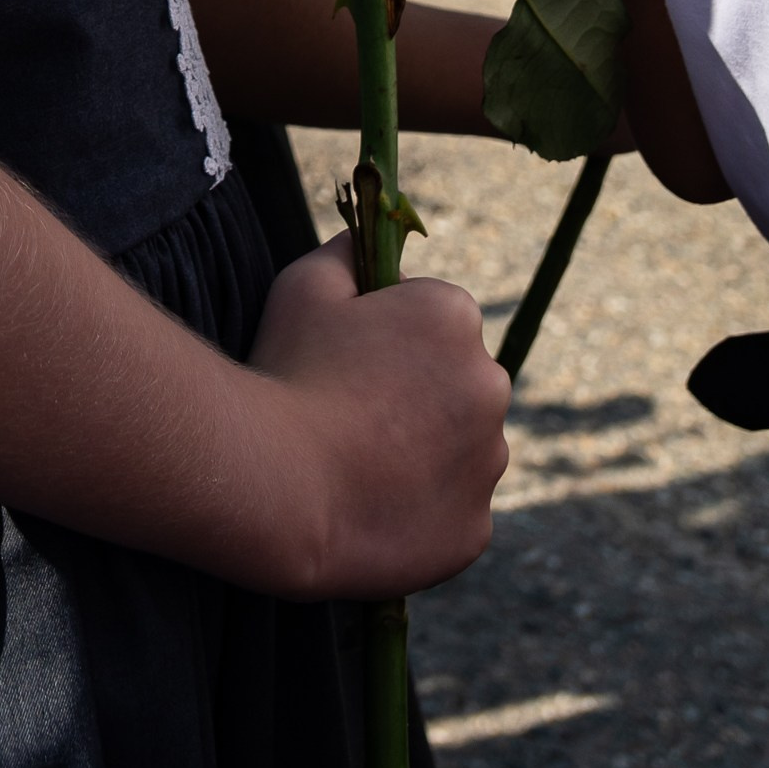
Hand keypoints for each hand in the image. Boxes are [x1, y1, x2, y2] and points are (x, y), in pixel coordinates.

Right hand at [244, 239, 508, 598]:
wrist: (277, 486)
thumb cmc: (288, 374)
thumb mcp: (303, 284)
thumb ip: (346, 250)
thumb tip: (364, 238)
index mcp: (455, 316)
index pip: (435, 318)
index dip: (388, 337)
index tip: (349, 362)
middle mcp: (491, 383)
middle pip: (457, 382)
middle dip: (417, 394)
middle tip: (351, 415)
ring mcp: (488, 462)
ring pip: (461, 448)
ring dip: (425, 452)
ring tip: (356, 467)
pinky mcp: (475, 529)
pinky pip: (453, 512)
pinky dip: (422, 511)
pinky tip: (371, 508)